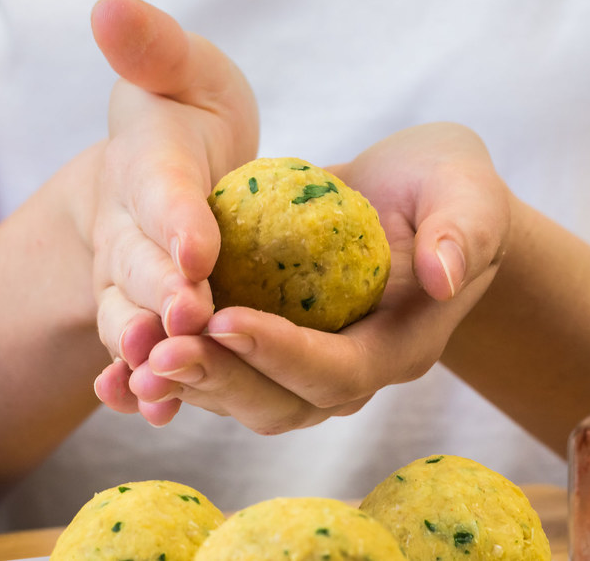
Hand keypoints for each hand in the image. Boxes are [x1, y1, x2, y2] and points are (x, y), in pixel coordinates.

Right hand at [87, 0, 257, 425]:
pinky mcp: (141, 316)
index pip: (158, 190)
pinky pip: (136, 354)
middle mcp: (126, 230)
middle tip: (187, 317)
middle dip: (161, 293)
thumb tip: (108, 6)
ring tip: (162, 379)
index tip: (197, 247)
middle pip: (138, 266)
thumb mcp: (182, 70)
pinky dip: (141, 384)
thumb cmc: (186, 114)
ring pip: (129, 319)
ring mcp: (127, 280)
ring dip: (144, 349)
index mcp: (145, 164)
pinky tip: (157, 410)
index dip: (174, 219)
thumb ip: (153, 47)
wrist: (163, 172)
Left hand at [126, 122, 513, 432]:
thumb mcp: (467, 191)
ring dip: (191, 384)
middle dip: (221, 380)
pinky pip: (225, 376)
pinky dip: (177, 377)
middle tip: (160, 351)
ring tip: (135, 358)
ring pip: (245, 400)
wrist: (419, 200)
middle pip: (282, 403)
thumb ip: (465, 229)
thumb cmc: (446, 187)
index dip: (282, 354)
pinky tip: (122, 368)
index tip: (226, 317)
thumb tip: (444, 274)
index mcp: (401, 343)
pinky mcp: (275, 350)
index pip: (339, 370)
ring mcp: (310, 367)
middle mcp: (354, 371)